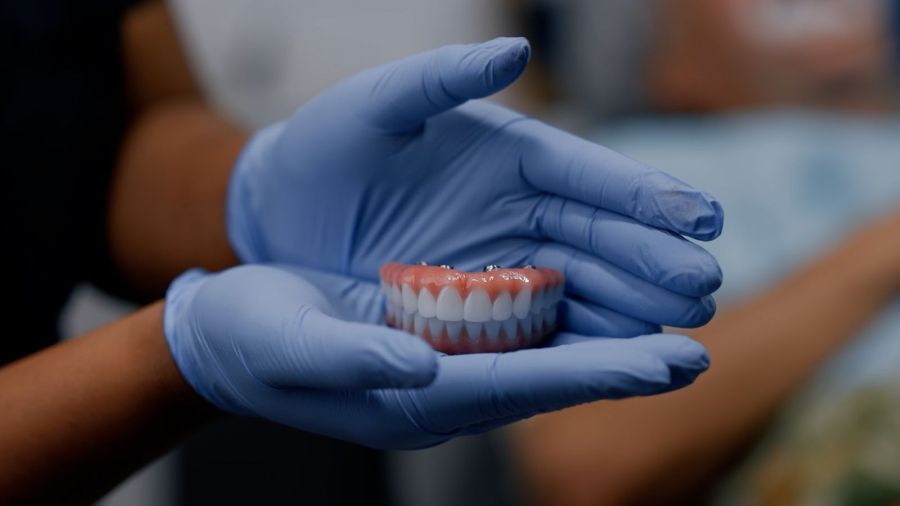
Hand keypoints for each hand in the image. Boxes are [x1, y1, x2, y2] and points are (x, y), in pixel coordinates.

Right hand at [164, 265, 709, 448]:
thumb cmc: (251, 342)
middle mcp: (440, 388)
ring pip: (539, 357)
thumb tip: (421, 365)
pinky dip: (562, 325)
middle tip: (693, 359)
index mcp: (411, 398)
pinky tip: (600, 302)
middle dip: (618, 368)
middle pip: (545, 379)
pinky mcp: (436, 340)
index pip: (516, 387)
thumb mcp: (290, 342)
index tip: (662, 365)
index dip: (591, 375)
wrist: (227, 337)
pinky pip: (513, 335)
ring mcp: (442, 366)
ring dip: (603, 346)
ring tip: (670, 332)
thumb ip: (351, 357)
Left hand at [227, 37, 723, 334]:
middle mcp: (522, 210)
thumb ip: (439, 79)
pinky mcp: (482, 310)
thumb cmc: (327, 148)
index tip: (703, 217)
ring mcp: (507, 263)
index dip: (648, 195)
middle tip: (703, 286)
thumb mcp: (376, 107)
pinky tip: (622, 357)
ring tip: (682, 326)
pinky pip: (544, 327)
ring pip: (586, 286)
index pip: (591, 175)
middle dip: (655, 260)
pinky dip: (585, 341)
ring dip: (634, 307)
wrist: (282, 214)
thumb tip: (514, 50)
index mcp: (512, 155)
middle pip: (603, 237)